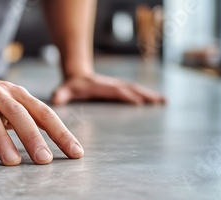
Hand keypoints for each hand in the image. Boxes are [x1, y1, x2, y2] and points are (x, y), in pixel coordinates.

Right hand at [0, 71, 83, 165]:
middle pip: (17, 114)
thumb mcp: (10, 103)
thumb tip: (57, 143)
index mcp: (15, 93)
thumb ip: (30, 119)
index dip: (60, 132)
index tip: (75, 153)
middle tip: (44, 160)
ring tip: (12, 162)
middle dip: (32, 137)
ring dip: (1, 140)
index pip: (43, 113)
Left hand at [51, 73, 165, 104]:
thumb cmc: (71, 86)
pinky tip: (159, 101)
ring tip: (164, 101)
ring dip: (150, 95)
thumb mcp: (65, 90)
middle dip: (145, 95)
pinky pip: (137, 91)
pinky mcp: (121, 88)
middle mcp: (112, 85)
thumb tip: (56, 98)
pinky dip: (148, 95)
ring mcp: (118, 86)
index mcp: (101, 87)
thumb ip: (61, 94)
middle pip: (131, 89)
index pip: (115, 91)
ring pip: (137, 89)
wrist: (77, 75)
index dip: (126, 96)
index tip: (138, 102)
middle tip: (159, 101)